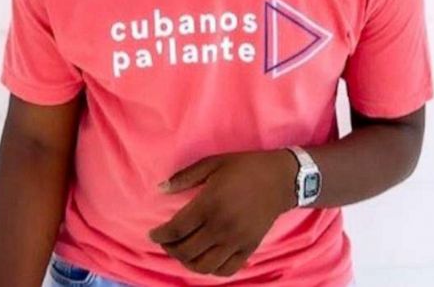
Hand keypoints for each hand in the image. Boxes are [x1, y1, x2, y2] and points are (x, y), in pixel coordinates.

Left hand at [147, 149, 298, 277]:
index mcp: (209, 204)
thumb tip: (160, 189)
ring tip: (183, 251)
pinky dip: (211, 269)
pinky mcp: (248, 248)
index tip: (152, 234)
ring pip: (204, 266)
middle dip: (170, 249)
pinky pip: (226, 269)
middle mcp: (221, 227)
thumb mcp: (212, 163)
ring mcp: (236, 241)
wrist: (280, 179)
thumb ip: (185, 177)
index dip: (160, 235)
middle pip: (186, 251)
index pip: (176, 230)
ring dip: (187, 262)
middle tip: (166, 242)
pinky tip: (205, 259)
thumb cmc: (244, 168)